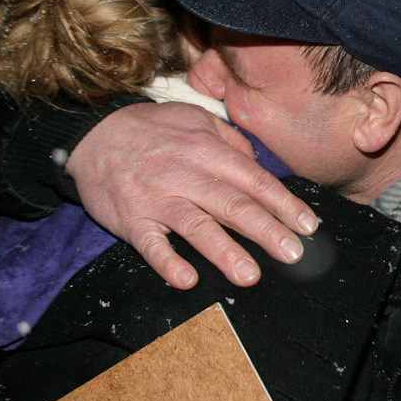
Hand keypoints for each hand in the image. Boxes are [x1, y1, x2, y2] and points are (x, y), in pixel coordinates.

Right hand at [65, 102, 318, 289]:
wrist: (92, 134)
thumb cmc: (152, 130)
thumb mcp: (196, 120)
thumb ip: (231, 141)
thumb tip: (259, 164)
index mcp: (206, 150)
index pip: (252, 178)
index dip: (282, 203)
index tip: (307, 226)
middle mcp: (185, 173)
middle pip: (232, 204)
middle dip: (265, 230)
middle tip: (292, 253)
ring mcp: (157, 198)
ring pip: (195, 225)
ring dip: (224, 251)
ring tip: (249, 275)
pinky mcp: (131, 219)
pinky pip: (150, 244)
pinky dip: (167, 262)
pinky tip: (186, 280)